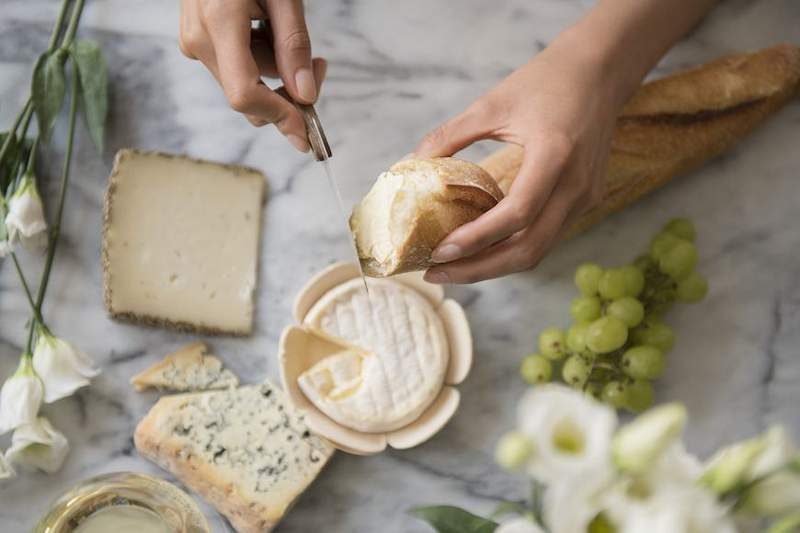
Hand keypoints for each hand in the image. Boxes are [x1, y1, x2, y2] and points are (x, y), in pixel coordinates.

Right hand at [180, 0, 325, 151]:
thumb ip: (295, 46)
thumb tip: (305, 97)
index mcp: (219, 23)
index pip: (245, 94)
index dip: (278, 116)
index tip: (306, 131)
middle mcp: (198, 39)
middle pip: (248, 95)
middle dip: (287, 92)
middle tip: (318, 67)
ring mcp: (192, 42)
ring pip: (244, 83)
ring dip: (275, 72)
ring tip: (291, 35)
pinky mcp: (195, 42)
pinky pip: (235, 68)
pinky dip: (259, 60)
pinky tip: (266, 33)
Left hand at [415, 36, 626, 283]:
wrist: (601, 69)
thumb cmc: (547, 80)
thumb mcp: (492, 104)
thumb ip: (450, 135)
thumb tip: (409, 163)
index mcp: (555, 155)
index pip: (517, 215)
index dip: (476, 239)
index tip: (439, 251)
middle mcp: (576, 185)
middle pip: (528, 249)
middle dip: (479, 269)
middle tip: (435, 273)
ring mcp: (586, 196)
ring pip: (538, 250)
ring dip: (494, 265)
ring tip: (452, 267)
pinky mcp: (586, 200)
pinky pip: (546, 236)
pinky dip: (511, 248)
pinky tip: (480, 248)